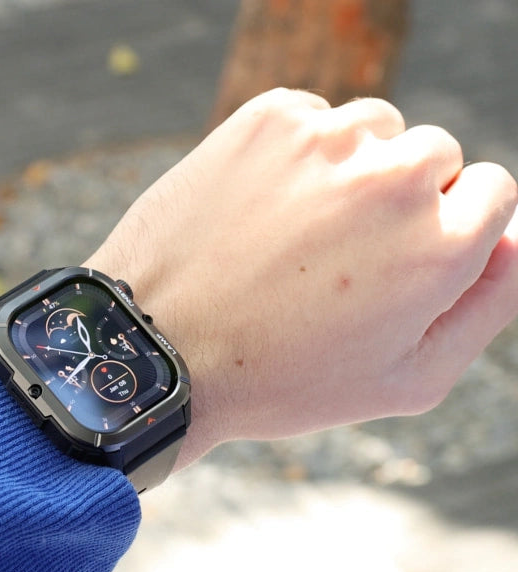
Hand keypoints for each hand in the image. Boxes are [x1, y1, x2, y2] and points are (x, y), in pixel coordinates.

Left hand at [83, 88, 517, 468]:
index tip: (399, 254)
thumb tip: (512, 240)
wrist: (159, 350)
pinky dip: (296, 154)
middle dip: (401, 198)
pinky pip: (312, 117)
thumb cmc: (279, 379)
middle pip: (434, 155)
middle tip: (337, 256)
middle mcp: (394, 180)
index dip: (448, 226)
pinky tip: (260, 209)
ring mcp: (327, 141)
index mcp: (440, 247)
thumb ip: (484, 308)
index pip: (491, 193)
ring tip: (294, 235)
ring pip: (374, 129)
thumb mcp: (402, 383)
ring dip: (350, 170)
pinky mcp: (267, 119)